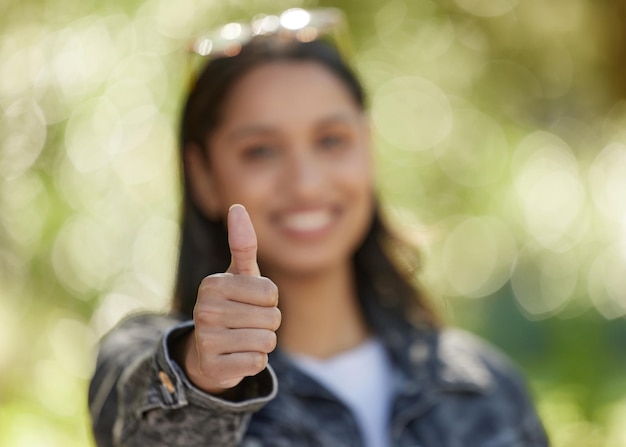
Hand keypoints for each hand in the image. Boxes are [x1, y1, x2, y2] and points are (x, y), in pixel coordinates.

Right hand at [180, 204, 280, 393]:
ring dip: (263, 343)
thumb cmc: (233, 305)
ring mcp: (206, 340)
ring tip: (243, 339)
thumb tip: (237, 206)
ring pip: (267, 342)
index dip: (269, 301)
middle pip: (271, 318)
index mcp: (213, 284)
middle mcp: (205, 310)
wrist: (209, 352)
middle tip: (247, 324)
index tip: (251, 302)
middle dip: (268, 323)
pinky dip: (254, 362)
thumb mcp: (240, 275)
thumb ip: (243, 243)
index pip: (271, 293)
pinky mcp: (213, 367)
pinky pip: (257, 363)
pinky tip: (237, 357)